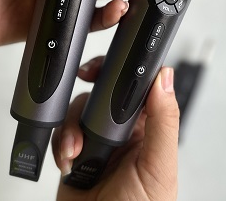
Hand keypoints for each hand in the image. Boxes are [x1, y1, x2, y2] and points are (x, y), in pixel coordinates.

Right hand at [52, 58, 179, 200]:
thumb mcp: (158, 166)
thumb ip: (162, 121)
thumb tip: (165, 78)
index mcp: (147, 129)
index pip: (137, 89)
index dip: (125, 70)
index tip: (114, 60)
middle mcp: (121, 133)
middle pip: (102, 93)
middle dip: (91, 88)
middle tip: (85, 78)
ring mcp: (95, 144)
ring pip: (78, 111)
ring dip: (73, 127)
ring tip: (76, 151)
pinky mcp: (73, 157)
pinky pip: (61, 135)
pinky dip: (60, 145)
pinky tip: (69, 162)